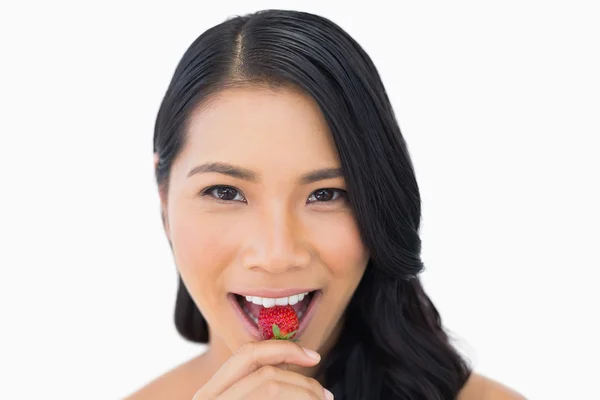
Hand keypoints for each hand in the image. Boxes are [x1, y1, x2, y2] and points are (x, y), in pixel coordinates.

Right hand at [192, 340, 333, 398]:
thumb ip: (258, 388)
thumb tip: (304, 382)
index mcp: (211, 393)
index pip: (248, 354)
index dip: (285, 349)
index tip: (314, 356)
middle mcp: (208, 399)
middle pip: (264, 372)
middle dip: (302, 380)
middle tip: (325, 395)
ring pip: (270, 385)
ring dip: (304, 393)